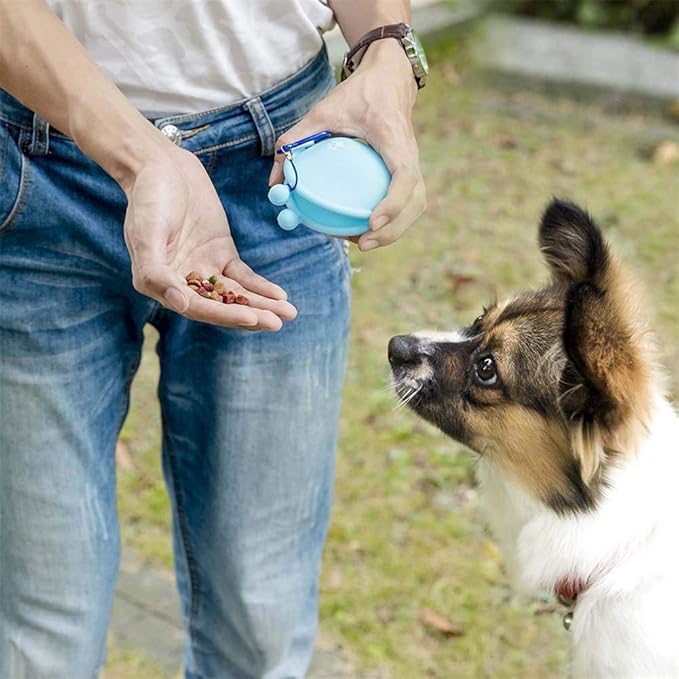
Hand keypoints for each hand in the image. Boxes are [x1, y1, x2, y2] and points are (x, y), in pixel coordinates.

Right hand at [123, 147, 296, 330]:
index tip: (252, 319)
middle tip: (278, 323)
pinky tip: (280, 296)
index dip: (225, 315)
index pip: (197, 308)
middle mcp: (182, 284)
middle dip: (250, 315)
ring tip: (289, 313)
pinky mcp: (221, 255)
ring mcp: (204, 270)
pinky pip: (244, 277)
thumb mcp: (145, 235)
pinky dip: (261, 287)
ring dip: (261, 305)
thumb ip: (157, 272)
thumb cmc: (148, 200)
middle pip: (221, 306)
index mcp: (160, 285)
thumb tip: (180, 305)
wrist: (162, 167)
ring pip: (236, 295)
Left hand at [269, 38, 425, 251]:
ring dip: (395, 230)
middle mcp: (410, 154)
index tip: (371, 221)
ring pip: (415, 206)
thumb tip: (274, 183)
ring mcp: (414, 164)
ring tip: (364, 242)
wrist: (388, 79)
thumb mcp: (321, 111)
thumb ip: (295, 140)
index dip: (392, 203)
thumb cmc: (356, 94)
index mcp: (394, 138)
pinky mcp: (410, 171)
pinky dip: (393, 220)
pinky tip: (366, 229)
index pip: (404, 176)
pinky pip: (409, 202)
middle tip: (362, 243)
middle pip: (415, 201)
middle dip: (393, 229)